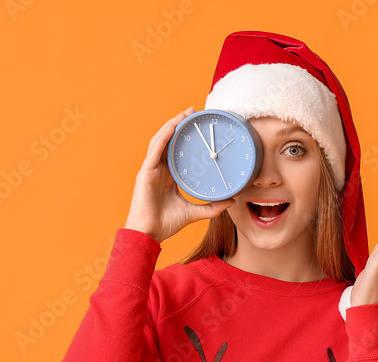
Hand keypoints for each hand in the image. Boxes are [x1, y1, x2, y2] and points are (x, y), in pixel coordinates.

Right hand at [123, 107, 235, 242]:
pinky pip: (154, 151)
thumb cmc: (166, 224)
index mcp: (169, 177)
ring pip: (161, 141)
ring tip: (185, 113)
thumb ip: (212, 207)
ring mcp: (151, 170)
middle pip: (169, 142)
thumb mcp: (195, 212)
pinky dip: (163, 137)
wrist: (150, 234)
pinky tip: (172, 126)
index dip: (187, 138)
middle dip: (180, 125)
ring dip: (172, 125)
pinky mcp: (145, 172)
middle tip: (194, 112)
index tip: (200, 127)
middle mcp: (159, 170)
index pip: (177, 151)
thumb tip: (232, 201)